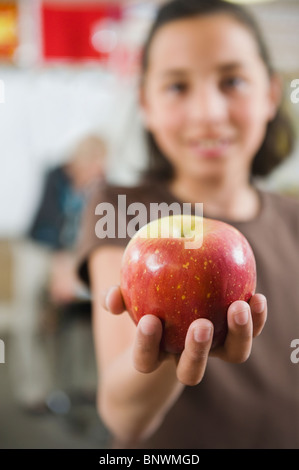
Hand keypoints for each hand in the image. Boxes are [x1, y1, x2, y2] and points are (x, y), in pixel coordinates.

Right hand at [102, 286, 266, 385]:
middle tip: (200, 324)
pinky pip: (249, 332)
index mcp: (157, 356)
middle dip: (197, 351)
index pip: (146, 361)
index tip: (149, 320)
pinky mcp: (234, 336)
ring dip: (238, 334)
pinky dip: (256, 319)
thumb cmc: (147, 312)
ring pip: (230, 355)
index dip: (147, 345)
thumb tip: (111, 295)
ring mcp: (214, 350)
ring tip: (239, 306)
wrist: (173, 326)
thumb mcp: (128, 304)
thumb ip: (117, 300)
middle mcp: (186, 359)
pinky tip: (256, 297)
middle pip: (192, 372)